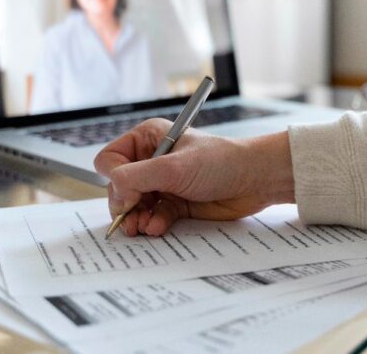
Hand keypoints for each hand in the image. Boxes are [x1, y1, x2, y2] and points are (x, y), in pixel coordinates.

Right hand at [94, 118, 294, 236]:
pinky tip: (159, 227)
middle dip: (124, 205)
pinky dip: (153, 224)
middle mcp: (152, 159)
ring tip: (144, 227)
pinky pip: (152, 217)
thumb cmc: (221, 162)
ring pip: (134, 206)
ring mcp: (163, 183)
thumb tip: (114, 193)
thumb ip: (137, 177)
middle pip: (119, 187)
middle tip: (131, 219)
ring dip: (136, 219)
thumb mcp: (174, 167)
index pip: (110, 159)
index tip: (127, 194)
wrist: (255, 180)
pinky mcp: (175, 203)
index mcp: (148, 138)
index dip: (114, 179)